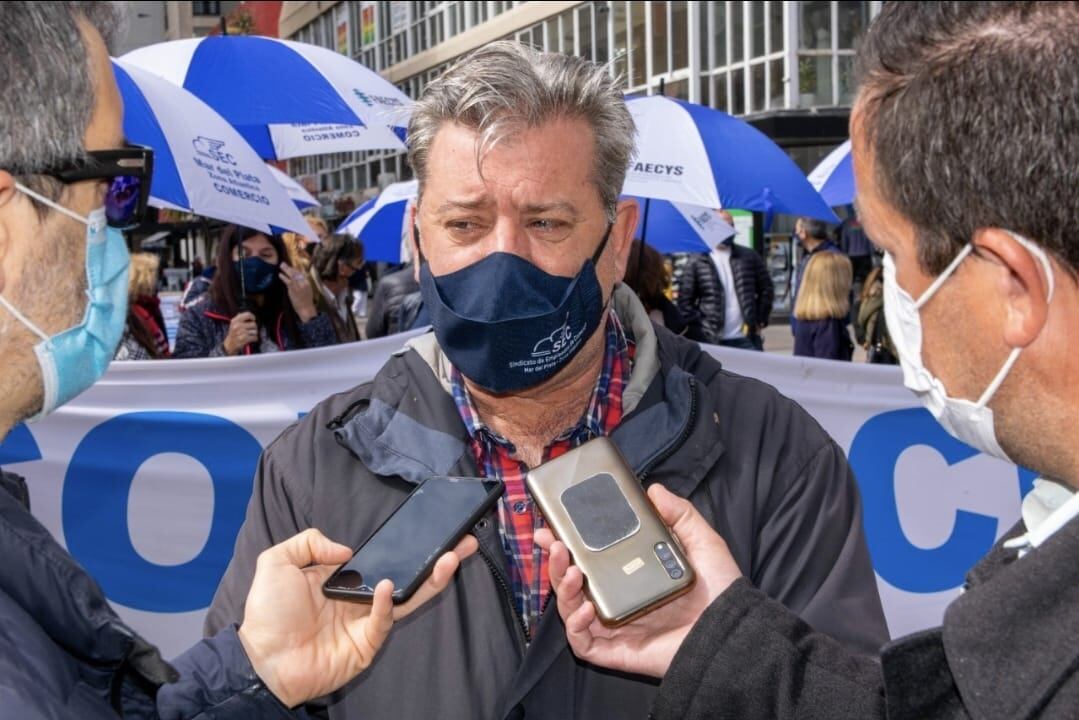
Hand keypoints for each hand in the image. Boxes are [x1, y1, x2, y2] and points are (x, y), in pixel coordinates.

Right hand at [223, 311, 257, 354]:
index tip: (253, 319)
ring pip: (255, 331)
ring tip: (250, 335)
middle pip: (254, 324)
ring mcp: (240, 333)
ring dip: (254, 334)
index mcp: (235, 320)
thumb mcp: (234, 323)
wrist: (230, 344)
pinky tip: (251, 339)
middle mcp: (237, 326)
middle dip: (254, 328)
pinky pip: (255, 337)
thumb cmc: (234, 333)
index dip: (252, 317)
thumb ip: (240, 317)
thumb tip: (249, 315)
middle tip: (251, 330)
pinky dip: (254, 338)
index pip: (247, 314)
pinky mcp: (243, 340)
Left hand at [238, 528, 477, 707]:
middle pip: (405, 576)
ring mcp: (365, 622)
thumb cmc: (267, 614)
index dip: (403, 546)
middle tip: (460, 543)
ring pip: (407, 598)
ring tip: (450, 559)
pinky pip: (384, 621)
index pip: (381, 558)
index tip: (426, 530)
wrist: (262, 660)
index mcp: (342, 579)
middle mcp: (359, 598)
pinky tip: (390, 586)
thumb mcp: (277, 562)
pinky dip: (389, 603)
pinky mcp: (366, 644)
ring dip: (430, 579)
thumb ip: (309, 542)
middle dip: (433, 560)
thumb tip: (347, 550)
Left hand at [280, 262, 315, 321]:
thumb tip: (298, 278)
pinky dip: (283, 277)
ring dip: (286, 269)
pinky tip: (280, 274)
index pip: (302, 272)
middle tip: (283, 263)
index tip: (291, 264)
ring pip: (291, 275)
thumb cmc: (307, 301)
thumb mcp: (308, 290)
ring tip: (281, 265)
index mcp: (308, 282)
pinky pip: (287, 281)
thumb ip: (303, 284)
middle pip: (296, 272)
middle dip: (289, 267)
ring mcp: (298, 285)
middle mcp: (303, 282)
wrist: (306, 309)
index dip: (296, 268)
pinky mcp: (293, 289)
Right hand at [535, 484, 741, 677]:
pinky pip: (583, 643)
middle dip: (556, 563)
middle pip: (571, 582)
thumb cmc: (720, 592)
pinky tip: (586, 608)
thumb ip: (680, 515)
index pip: (588, 557)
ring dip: (561, 589)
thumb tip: (654, 490)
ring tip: (572, 571)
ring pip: (569, 610)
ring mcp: (615, 627)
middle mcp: (617, 599)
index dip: (566, 543)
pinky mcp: (617, 651)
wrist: (734, 632)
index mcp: (630, 574)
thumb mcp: (702, 543)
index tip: (551, 526)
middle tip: (554, 543)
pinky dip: (575, 626)